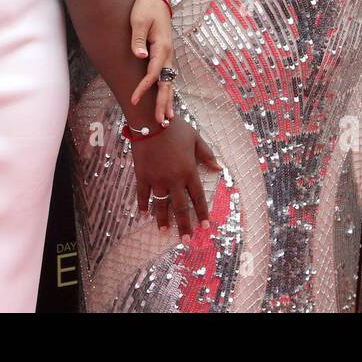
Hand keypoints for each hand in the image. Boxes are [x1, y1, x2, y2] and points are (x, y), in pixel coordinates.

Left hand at [129, 0, 174, 126]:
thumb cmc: (145, 8)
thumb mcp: (139, 20)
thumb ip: (138, 39)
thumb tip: (140, 56)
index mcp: (162, 47)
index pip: (153, 73)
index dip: (144, 87)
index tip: (134, 99)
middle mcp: (168, 54)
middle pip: (166, 83)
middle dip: (163, 103)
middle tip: (161, 122)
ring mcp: (167, 56)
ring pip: (169, 83)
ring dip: (168, 100)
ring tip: (167, 119)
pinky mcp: (163, 56)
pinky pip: (166, 78)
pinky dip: (166, 91)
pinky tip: (165, 103)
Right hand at [130, 117, 221, 242]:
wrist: (149, 121)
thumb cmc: (175, 128)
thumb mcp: (196, 139)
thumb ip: (207, 155)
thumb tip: (219, 167)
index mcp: (189, 171)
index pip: (197, 198)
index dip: (202, 213)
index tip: (205, 227)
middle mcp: (174, 179)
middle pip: (180, 207)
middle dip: (184, 225)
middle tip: (186, 240)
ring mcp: (157, 179)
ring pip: (161, 205)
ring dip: (163, 220)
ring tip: (164, 232)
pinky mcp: (142, 175)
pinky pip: (143, 194)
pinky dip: (143, 205)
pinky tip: (144, 215)